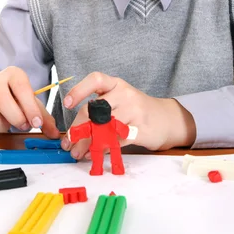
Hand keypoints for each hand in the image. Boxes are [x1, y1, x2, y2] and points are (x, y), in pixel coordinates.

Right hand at [0, 66, 59, 137]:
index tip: (37, 123)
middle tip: (24, 126)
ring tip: (8, 122)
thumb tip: (55, 134)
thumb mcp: (29, 101)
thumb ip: (43, 117)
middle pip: (2, 101)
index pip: (21, 87)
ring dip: (4, 128)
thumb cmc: (14, 97)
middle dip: (16, 119)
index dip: (30, 107)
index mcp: (12, 74)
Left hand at [61, 72, 195, 158]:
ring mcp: (134, 111)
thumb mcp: (119, 100)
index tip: (67, 103)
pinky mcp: (140, 130)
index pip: (96, 79)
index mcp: (116, 84)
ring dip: (87, 144)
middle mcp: (125, 94)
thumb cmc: (136, 109)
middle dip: (77, 130)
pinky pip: (116, 141)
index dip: (79, 90)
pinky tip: (96, 154)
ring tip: (79, 152)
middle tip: (69, 144)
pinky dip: (103, 149)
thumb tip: (73, 133)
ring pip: (103, 128)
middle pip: (94, 110)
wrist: (166, 119)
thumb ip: (99, 111)